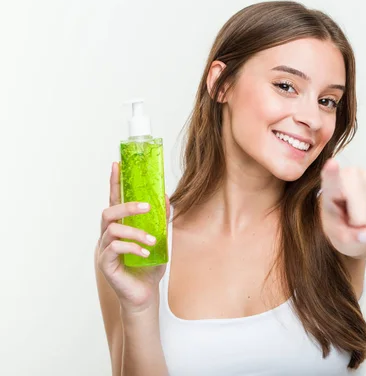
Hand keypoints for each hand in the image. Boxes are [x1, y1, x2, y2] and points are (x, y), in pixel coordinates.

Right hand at [96, 161, 169, 312]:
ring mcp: (105, 249)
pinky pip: (114, 248)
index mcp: (121, 226)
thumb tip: (166, 198)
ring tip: (152, 240)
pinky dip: (131, 247)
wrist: (146, 295)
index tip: (116, 164)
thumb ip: (161, 219)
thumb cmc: (149, 267)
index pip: (115, 200)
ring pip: (112, 229)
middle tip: (147, 206)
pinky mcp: (106, 264)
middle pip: (109, 211)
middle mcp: (109, 235)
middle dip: (127, 206)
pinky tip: (145, 252)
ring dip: (134, 231)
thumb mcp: (161, 239)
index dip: (114, 182)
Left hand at [319, 158, 365, 257]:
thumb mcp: (340, 238)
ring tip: (363, 219)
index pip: (330, 180)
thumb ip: (351, 238)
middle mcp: (347, 175)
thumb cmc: (343, 227)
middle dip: (361, 222)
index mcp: (329, 189)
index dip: (332, 173)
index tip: (332, 163)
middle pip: (360, 206)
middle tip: (354, 224)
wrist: (355, 222)